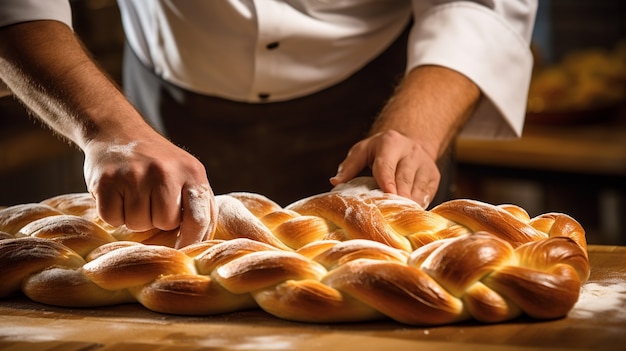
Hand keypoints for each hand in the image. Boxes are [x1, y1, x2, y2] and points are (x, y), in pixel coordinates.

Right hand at [83, 135, 216, 247]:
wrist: (117, 131)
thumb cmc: (158, 163)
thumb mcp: (186, 174)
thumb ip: (198, 205)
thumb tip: (201, 244)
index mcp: (192, 172)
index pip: (199, 218)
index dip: (192, 242)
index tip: (183, 255)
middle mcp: (165, 171)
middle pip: (165, 223)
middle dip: (157, 220)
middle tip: (150, 201)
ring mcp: (135, 173)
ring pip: (138, 224)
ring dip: (134, 217)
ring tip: (133, 194)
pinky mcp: (107, 179)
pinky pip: (112, 219)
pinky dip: (112, 213)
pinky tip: (116, 193)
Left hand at [330, 130, 439, 207]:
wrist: (408, 142)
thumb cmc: (379, 151)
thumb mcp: (362, 152)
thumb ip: (349, 167)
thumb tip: (335, 182)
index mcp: (390, 143)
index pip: (386, 165)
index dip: (386, 182)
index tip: (387, 196)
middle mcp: (411, 151)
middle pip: (403, 179)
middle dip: (397, 198)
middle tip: (388, 216)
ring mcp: (425, 163)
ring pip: (417, 189)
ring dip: (407, 205)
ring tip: (397, 219)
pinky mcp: (434, 176)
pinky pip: (426, 195)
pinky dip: (416, 206)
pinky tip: (407, 215)